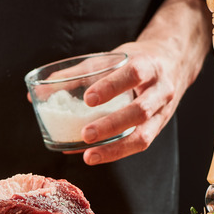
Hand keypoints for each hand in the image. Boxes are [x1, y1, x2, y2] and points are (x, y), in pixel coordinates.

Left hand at [73, 0, 212, 164]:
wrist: (174, 63)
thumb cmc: (137, 59)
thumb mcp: (112, 58)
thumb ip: (77, 73)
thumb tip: (38, 90)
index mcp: (148, 66)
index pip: (133, 74)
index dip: (111, 86)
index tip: (88, 98)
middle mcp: (160, 90)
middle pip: (140, 110)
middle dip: (112, 124)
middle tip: (86, 134)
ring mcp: (163, 112)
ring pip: (144, 135)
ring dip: (115, 148)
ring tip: (89, 156)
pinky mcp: (159, 127)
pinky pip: (141, 144)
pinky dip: (117, 152)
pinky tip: (96, 156)